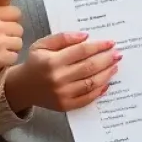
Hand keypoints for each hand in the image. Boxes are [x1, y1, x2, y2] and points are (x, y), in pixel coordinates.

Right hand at [0, 5, 22, 82]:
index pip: (16, 12)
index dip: (12, 20)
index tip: (7, 27)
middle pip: (19, 29)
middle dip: (12, 35)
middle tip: (3, 42)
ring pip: (18, 43)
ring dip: (11, 48)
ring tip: (0, 52)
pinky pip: (14, 58)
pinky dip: (7, 60)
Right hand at [5, 33, 119, 112]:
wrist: (23, 87)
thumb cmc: (35, 62)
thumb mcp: (43, 44)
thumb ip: (63, 38)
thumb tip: (85, 36)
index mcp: (52, 61)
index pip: (82, 51)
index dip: (98, 46)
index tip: (111, 43)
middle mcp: (58, 78)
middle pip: (89, 67)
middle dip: (106, 59)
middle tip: (118, 54)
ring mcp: (62, 94)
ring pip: (91, 83)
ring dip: (106, 74)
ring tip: (114, 66)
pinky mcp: (65, 105)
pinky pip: (87, 98)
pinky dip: (99, 90)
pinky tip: (106, 82)